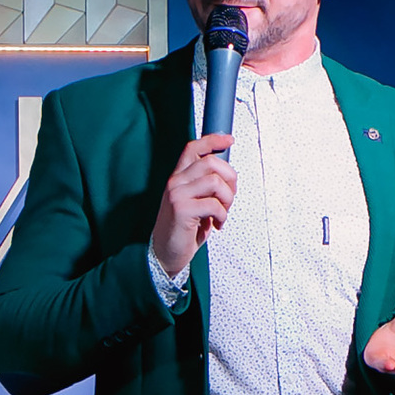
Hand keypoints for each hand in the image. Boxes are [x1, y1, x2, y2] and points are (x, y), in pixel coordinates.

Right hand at [150, 133, 235, 277]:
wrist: (164, 254)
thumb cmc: (181, 230)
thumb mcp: (192, 202)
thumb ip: (204, 186)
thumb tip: (228, 176)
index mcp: (178, 178)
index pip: (193, 148)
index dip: (213, 140)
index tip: (228, 140)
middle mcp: (175, 182)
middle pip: (211, 162)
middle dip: (230, 179)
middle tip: (229, 198)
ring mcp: (177, 195)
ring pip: (215, 182)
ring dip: (227, 200)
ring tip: (222, 213)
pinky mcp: (182, 210)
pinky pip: (214, 205)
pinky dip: (222, 216)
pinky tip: (216, 225)